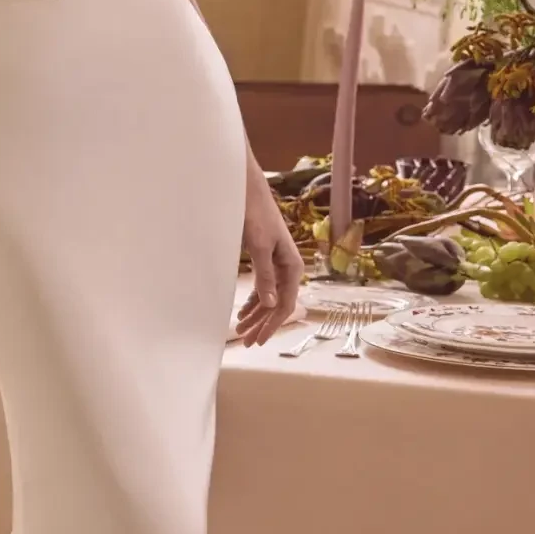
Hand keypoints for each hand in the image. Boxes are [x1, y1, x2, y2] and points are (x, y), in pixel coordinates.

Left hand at [237, 166, 303, 345]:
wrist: (247, 191)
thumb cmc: (255, 215)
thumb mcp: (259, 247)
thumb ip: (265, 276)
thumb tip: (271, 304)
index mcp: (293, 266)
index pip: (286, 304)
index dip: (272, 324)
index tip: (259, 340)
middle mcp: (288, 268)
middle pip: (278, 304)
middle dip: (262, 324)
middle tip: (247, 342)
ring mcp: (277, 264)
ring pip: (269, 297)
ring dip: (256, 315)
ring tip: (241, 331)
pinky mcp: (265, 259)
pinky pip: (262, 287)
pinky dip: (252, 301)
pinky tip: (242, 313)